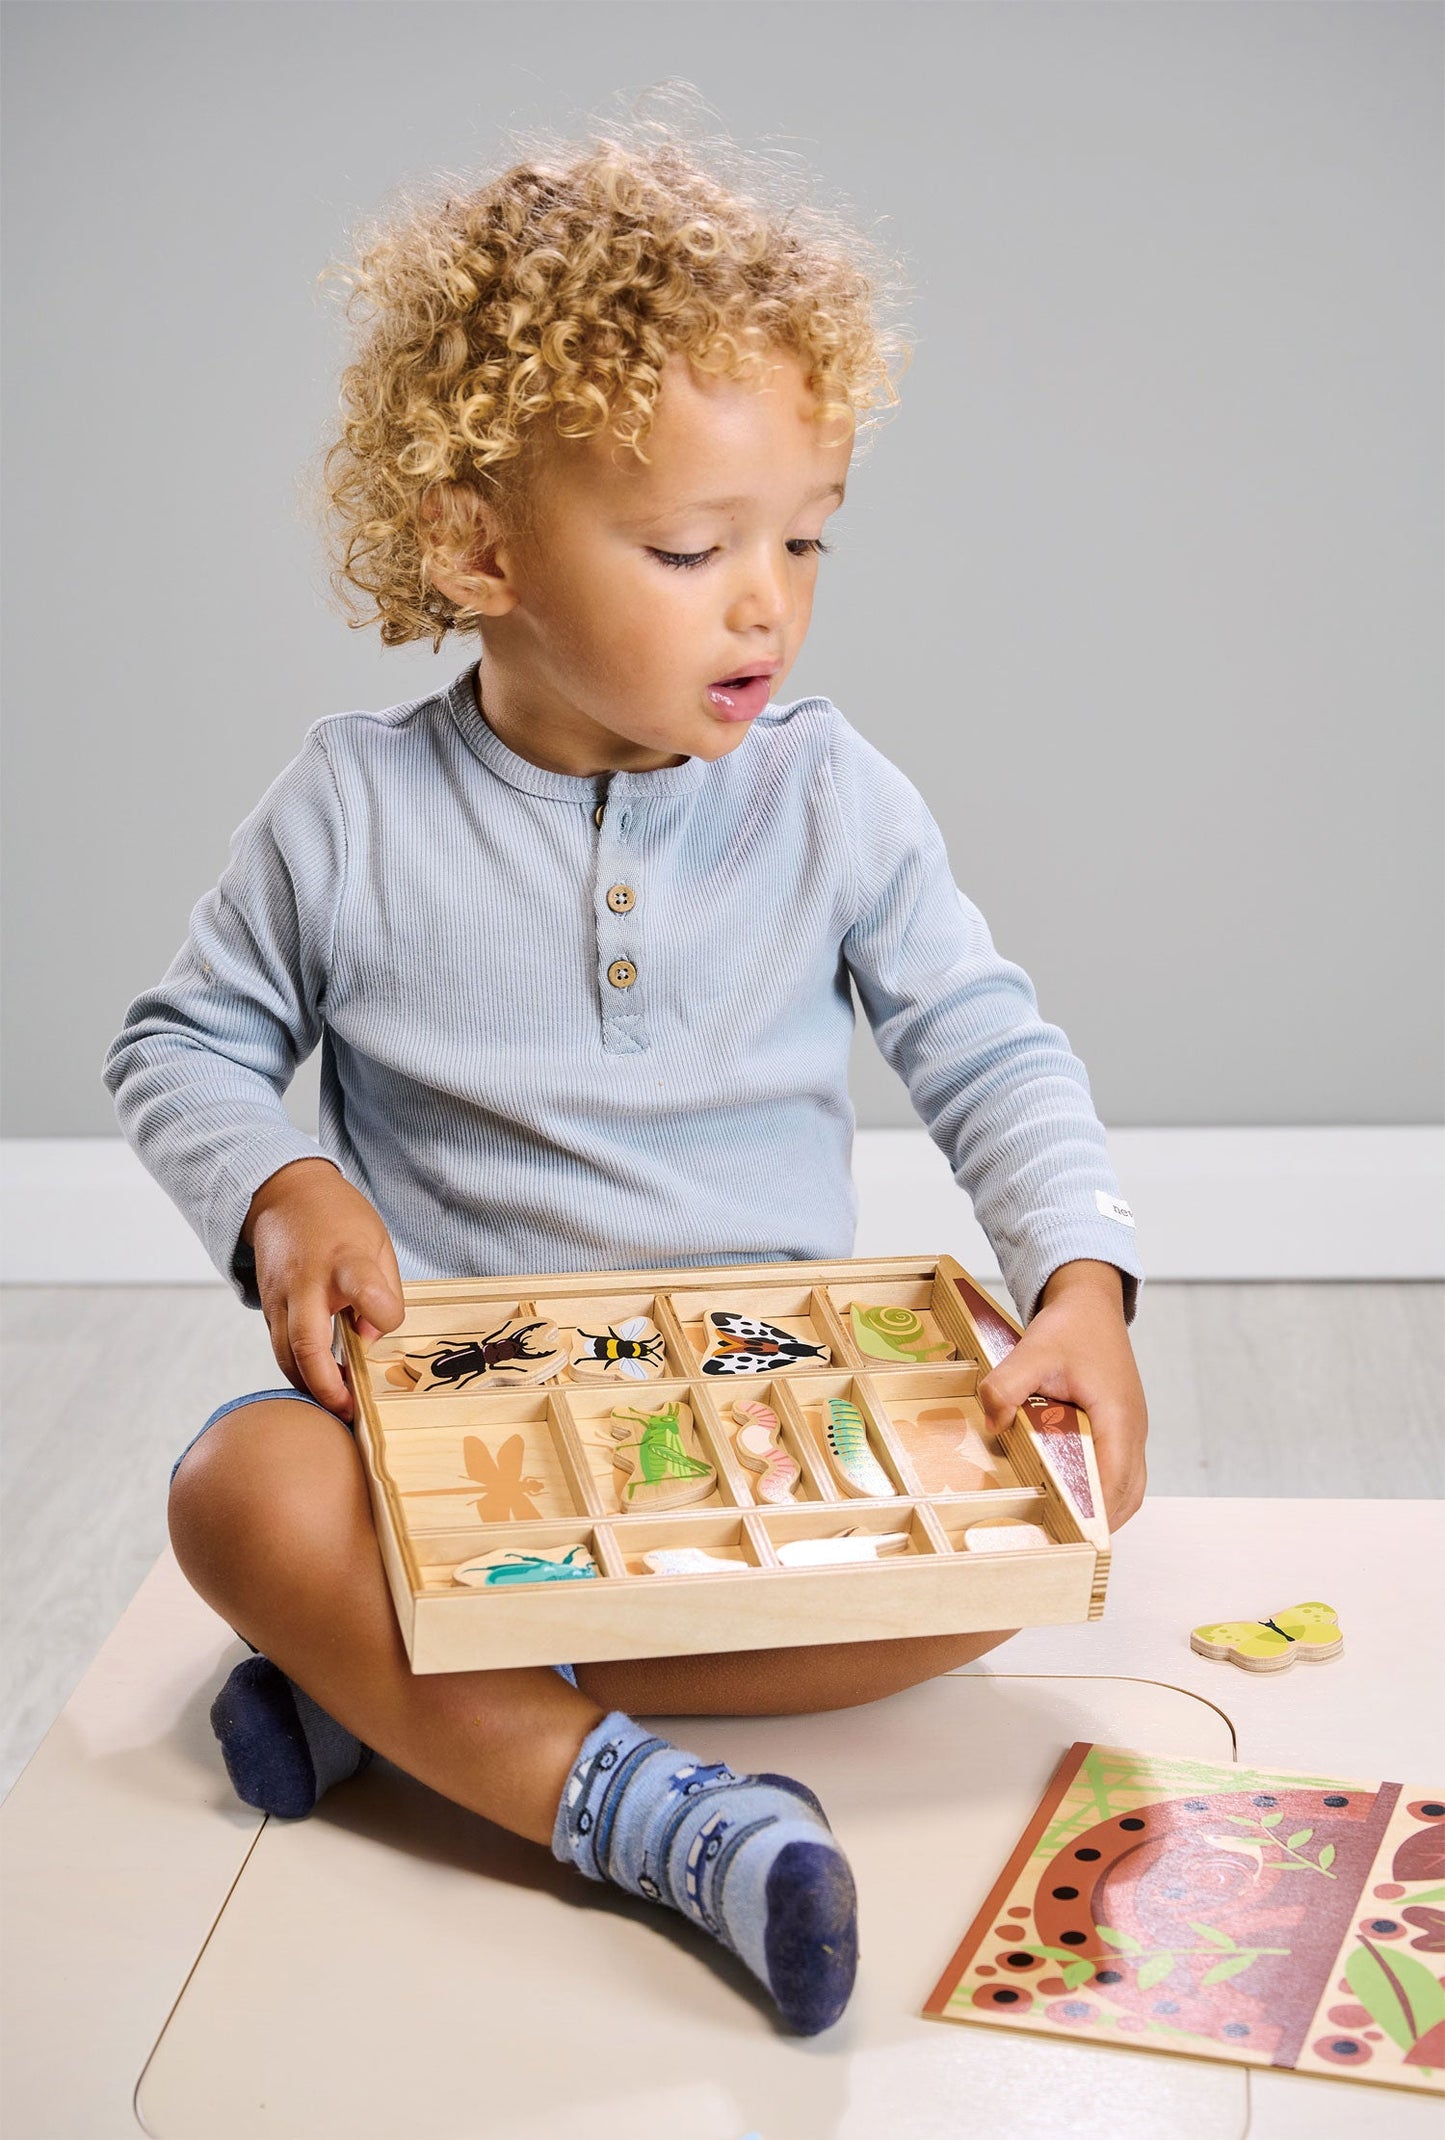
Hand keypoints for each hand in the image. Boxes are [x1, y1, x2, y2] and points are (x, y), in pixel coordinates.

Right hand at [242, 1158, 404, 1419]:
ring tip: (339, 1404)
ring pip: (285, 1355)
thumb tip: (372, 1340)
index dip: (380, 1313)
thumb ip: (384, 1292)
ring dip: (311, 1386)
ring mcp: (279, 1297)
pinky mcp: (267, 1308)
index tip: (385, 1324)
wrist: (284, 1196)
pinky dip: (299, 1370)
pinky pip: (280, 1347)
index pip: (363, 1288)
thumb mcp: (378, 1243)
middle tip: (349, 1409)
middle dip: (327, 1385)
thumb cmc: (339, 1220)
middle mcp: (305, 1282)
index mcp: (345, 1259)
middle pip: (306, 1342)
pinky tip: (321, 1381)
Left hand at [976, 1260, 1146, 1529]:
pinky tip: (1071, 1496)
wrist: (1091, 1304)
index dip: (1096, 1515)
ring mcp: (1131, 1431)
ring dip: (1104, 1511)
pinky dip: (1103, 1492)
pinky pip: (1120, 1472)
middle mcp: (1133, 1431)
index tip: (1072, 1541)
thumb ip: (1007, 1386)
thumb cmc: (1071, 1327)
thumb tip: (992, 1423)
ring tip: (1066, 1531)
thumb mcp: (1033, 1351)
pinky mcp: (1122, 1429)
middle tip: (1061, 1547)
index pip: (1114, 1481)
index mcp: (1118, 1418)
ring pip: (1128, 1488)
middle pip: (1127, 1495)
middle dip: (1099, 1524)